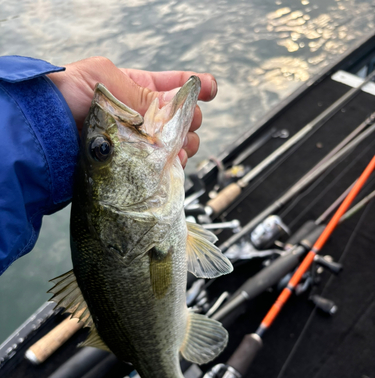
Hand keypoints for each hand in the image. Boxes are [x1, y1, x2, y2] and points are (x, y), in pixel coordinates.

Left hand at [48, 57, 216, 166]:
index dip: (192, 85)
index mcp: (131, 89)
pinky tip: (176, 159)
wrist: (46, 134)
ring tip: (183, 144)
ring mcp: (137, 144)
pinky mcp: (134, 167)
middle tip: (192, 121)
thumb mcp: (106, 78)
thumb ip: (142, 91)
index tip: (210, 88)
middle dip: (191, 118)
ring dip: (185, 142)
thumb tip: (168, 106)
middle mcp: (137, 118)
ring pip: (174, 143)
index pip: (168, 86)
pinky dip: (174, 161)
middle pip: (177, 118)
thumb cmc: (67, 97)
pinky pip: (162, 164)